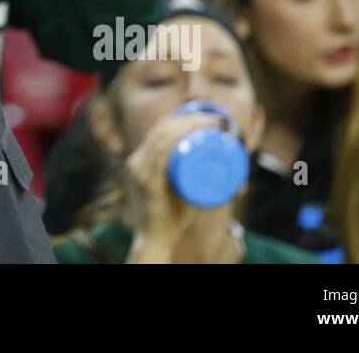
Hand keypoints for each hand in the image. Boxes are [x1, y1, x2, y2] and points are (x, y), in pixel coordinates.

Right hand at [122, 111, 224, 262]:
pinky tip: (190, 130)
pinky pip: (160, 153)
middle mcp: (136, 161)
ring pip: (162, 136)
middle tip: (214, 120)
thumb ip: (191, 182)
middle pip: (162, 128)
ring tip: (210, 124)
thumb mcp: (177, 192)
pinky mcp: (146, 181)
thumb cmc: (170, 219)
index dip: (182, 117)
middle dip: (189, 117)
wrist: (155, 241)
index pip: (159, 129)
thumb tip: (222, 174)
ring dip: (187, 124)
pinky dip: (176, 138)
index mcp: (140, 160)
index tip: (206, 117)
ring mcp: (140, 170)